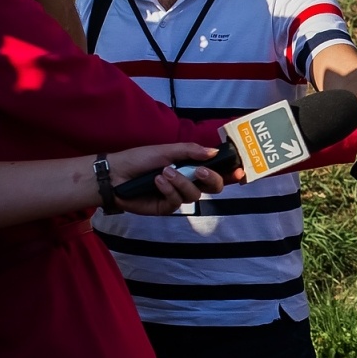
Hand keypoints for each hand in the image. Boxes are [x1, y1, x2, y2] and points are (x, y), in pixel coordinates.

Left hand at [108, 143, 231, 215]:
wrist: (116, 173)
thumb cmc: (139, 159)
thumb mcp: (166, 149)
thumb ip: (190, 151)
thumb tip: (214, 151)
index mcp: (190, 167)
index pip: (215, 171)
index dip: (230, 173)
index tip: (240, 171)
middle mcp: (187, 182)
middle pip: (213, 187)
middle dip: (213, 179)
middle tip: (202, 171)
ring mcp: (177, 196)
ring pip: (194, 195)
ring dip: (182, 182)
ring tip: (164, 173)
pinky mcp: (166, 207)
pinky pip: (177, 201)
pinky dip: (169, 190)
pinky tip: (158, 181)